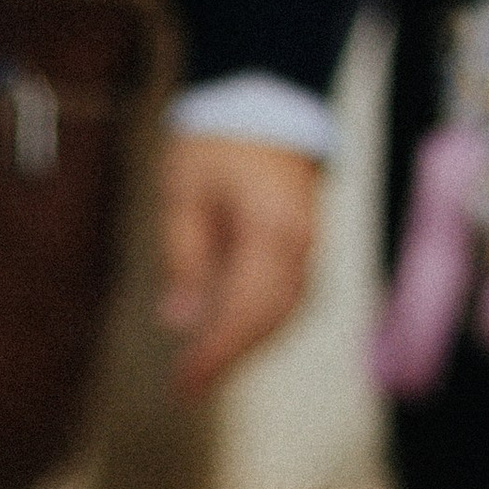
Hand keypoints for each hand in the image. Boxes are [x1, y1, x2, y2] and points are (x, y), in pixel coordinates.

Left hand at [157, 135, 321, 399]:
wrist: (265, 99)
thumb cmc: (219, 141)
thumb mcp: (184, 193)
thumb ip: (185, 258)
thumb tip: (180, 319)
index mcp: (270, 231)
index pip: (243, 309)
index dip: (215, 353)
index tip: (186, 382)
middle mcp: (298, 245)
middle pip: (267, 321)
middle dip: (228, 358)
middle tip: (188, 388)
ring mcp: (308, 246)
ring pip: (282, 314)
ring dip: (246, 346)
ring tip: (206, 371)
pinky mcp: (304, 245)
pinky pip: (288, 298)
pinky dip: (261, 325)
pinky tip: (234, 339)